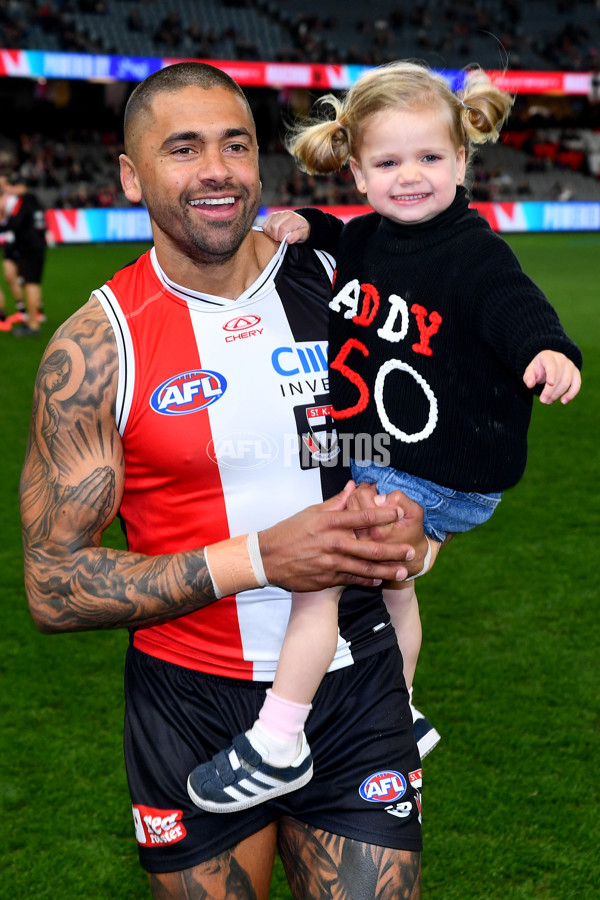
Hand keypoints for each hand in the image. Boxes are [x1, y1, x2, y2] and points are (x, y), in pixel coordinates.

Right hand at [259, 481, 416, 590]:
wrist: (267, 558)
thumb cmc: (289, 532)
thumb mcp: (311, 511)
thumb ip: (337, 501)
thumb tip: (355, 486)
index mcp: (330, 522)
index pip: (364, 516)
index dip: (385, 514)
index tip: (400, 513)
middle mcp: (333, 543)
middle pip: (370, 547)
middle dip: (394, 550)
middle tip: (411, 551)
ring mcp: (330, 563)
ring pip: (365, 568)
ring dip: (387, 570)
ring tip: (403, 571)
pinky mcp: (326, 579)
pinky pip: (352, 580)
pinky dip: (367, 580)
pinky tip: (380, 579)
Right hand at [262, 210, 310, 243]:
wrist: (300, 223)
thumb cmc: (302, 230)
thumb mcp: (304, 234)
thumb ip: (297, 236)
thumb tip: (288, 240)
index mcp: (293, 218)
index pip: (282, 228)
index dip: (282, 237)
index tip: (285, 241)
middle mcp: (284, 213)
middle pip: (274, 227)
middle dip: (276, 237)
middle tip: (282, 239)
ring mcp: (277, 214)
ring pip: (268, 227)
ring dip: (272, 235)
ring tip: (279, 236)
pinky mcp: (272, 216)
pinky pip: (264, 226)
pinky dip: (268, 232)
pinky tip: (274, 233)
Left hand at [347, 483, 437, 578]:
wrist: (410, 557)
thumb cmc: (412, 532)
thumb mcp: (415, 513)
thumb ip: (399, 500)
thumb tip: (379, 496)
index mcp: (378, 529)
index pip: (361, 495)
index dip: (370, 488)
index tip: (378, 490)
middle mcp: (363, 536)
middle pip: (351, 500)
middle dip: (361, 492)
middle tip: (372, 493)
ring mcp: (356, 540)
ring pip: (346, 509)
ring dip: (355, 501)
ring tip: (368, 501)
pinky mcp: (353, 543)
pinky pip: (346, 519)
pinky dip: (352, 511)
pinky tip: (363, 511)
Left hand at [523, 350, 580, 404]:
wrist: (548, 365)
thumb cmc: (538, 369)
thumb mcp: (530, 371)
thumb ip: (528, 377)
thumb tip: (530, 385)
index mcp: (548, 356)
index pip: (551, 365)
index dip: (551, 374)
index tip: (550, 383)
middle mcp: (561, 359)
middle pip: (559, 376)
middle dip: (551, 390)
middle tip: (543, 400)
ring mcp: (570, 365)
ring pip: (567, 382)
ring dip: (557, 394)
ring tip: (548, 401)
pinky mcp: (576, 374)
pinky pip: (577, 384)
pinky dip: (571, 394)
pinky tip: (563, 401)